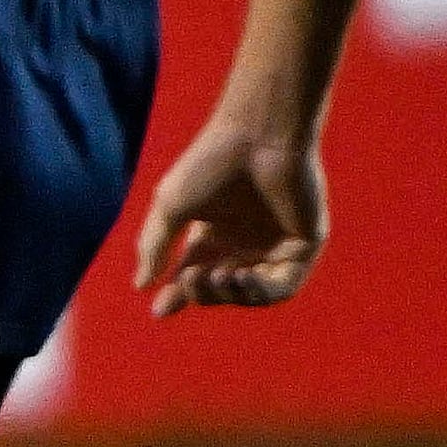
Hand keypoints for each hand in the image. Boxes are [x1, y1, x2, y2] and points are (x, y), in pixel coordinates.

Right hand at [136, 108, 326, 314]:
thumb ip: (156, 246)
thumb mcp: (171, 205)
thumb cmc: (211, 162)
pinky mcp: (304, 244)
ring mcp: (276, 245)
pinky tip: (242, 276)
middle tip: (191, 278)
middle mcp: (245, 242)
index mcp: (214, 232)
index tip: (160, 311)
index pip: (195, 274)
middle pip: (221, 288)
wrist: (257, 135)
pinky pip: (285, 285)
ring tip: (218, 275)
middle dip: (203, 293)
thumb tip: (141, 285)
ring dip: (232, 295)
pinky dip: (262, 291)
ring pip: (253, 293)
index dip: (178, 295)